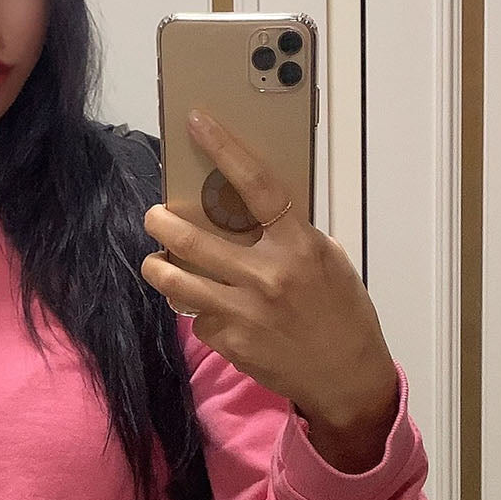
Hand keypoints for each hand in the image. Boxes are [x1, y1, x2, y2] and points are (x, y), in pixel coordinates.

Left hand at [140, 108, 398, 431]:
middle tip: (154, 216)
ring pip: (177, 281)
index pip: (258, 185)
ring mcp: (244, 312)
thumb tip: (248, 211)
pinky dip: (197, 311)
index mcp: (300, 246)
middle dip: (162, 223)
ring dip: (157, 267)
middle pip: (194, 239)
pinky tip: (207, 310)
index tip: (198, 122)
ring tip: (155, 260)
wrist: (346, 377)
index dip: (225, 148)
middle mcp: (268, 275)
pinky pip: (198, 318)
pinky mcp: (230, 342)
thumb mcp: (329, 263)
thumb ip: (291, 238)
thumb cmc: (342, 313)